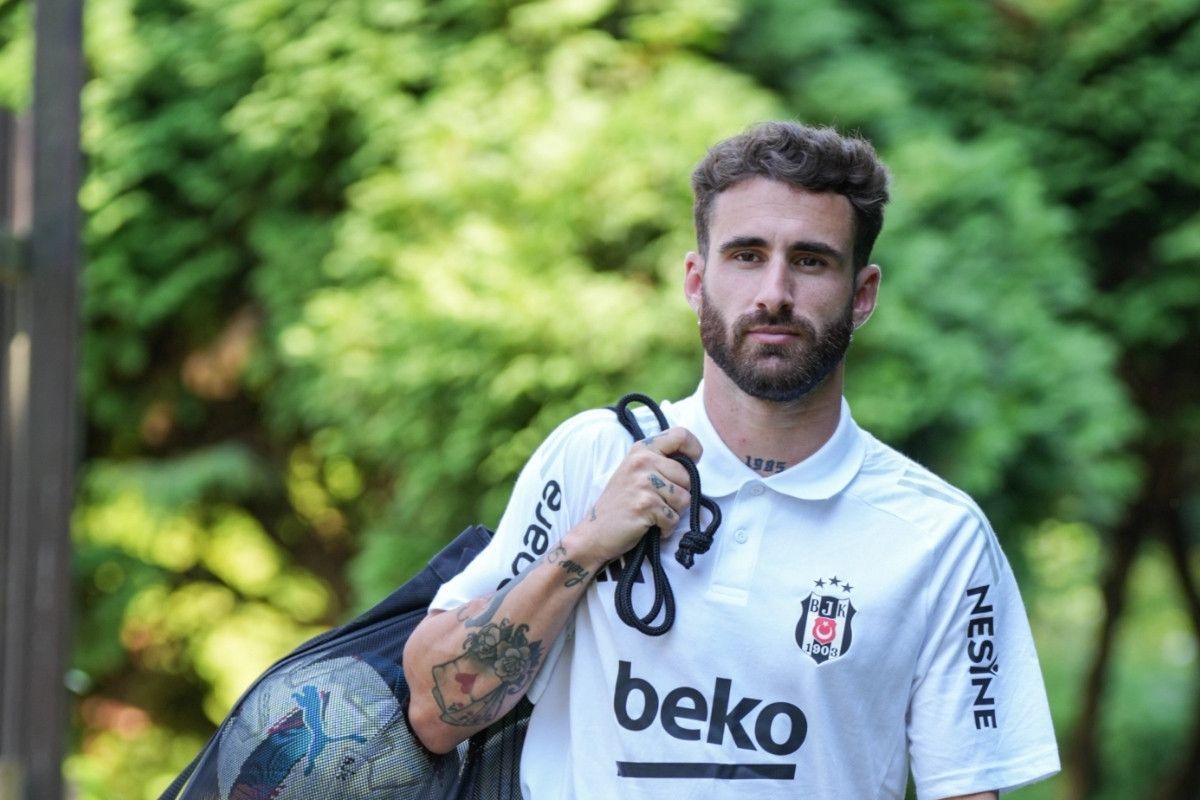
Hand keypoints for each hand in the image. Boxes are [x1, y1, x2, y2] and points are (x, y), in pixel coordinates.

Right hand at [566, 426, 702, 565]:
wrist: (595, 531)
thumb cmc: (621, 503)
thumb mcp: (636, 471)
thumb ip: (660, 462)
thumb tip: (692, 463)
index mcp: (642, 450)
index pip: (681, 435)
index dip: (694, 450)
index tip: (691, 463)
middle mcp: (642, 461)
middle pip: (688, 476)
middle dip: (679, 494)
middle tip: (657, 501)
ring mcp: (643, 482)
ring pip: (684, 499)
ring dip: (672, 512)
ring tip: (652, 513)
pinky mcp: (646, 504)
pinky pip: (674, 518)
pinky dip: (665, 527)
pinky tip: (648, 524)